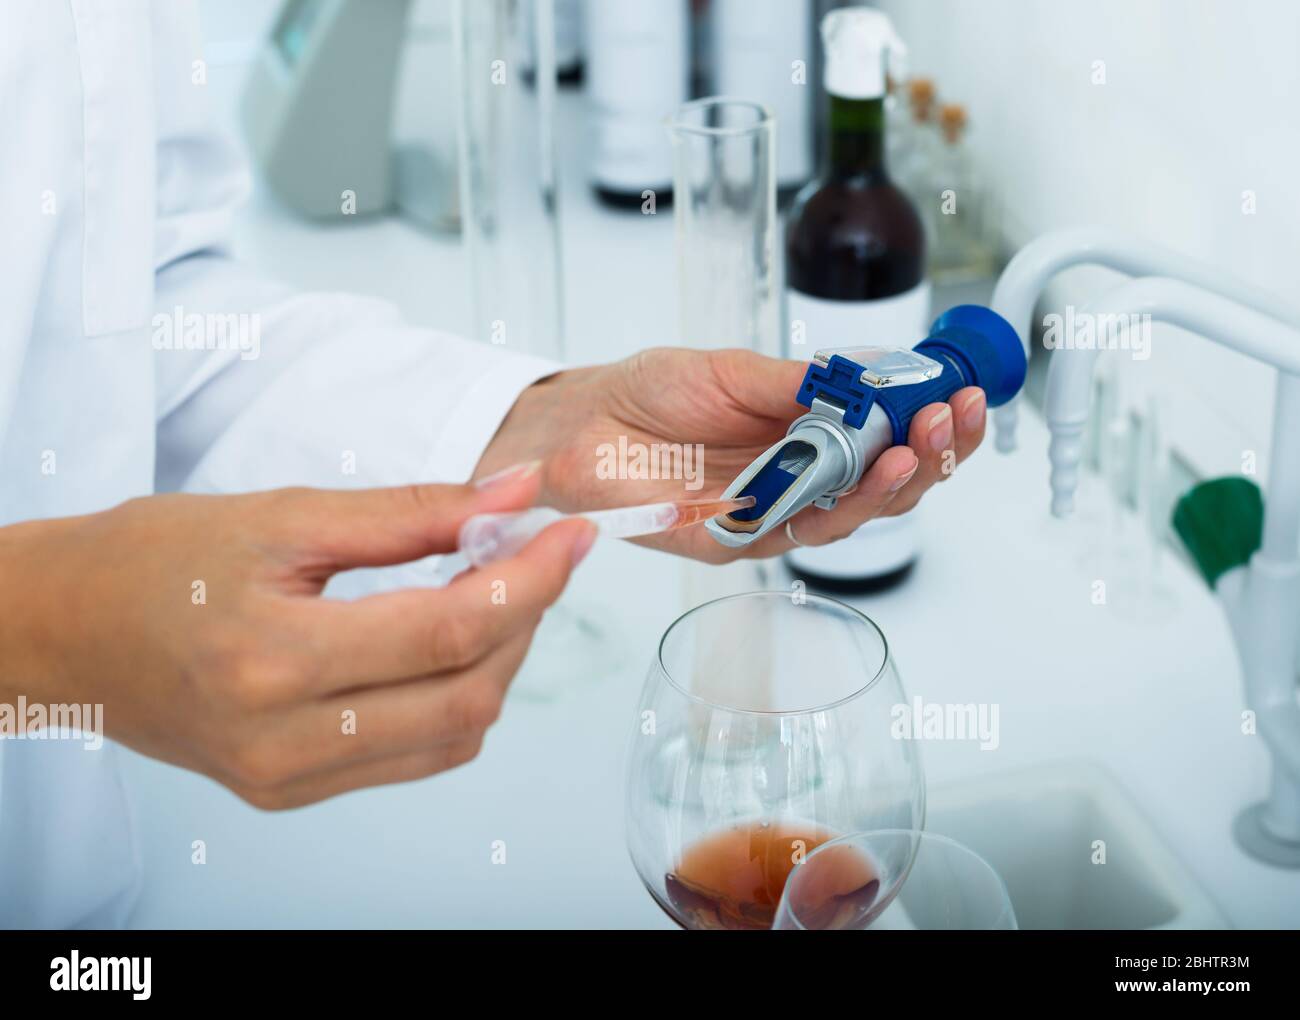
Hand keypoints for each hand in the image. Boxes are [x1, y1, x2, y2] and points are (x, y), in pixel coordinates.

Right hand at [0, 467, 592, 807]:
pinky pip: (414, 758)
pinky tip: (448, 645)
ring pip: (452, 737)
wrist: (65, 631)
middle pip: (466, 695)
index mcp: (274, 659)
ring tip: (493, 593)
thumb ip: (411, 511)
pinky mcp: (290, 793)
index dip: (529, 579)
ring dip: (497, 662)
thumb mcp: (283, 515)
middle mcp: (285, 741)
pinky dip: (454, 700)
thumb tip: (513, 493)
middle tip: (535, 556)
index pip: (449, 631)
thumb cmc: (153, 561)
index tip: (569, 533)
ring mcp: (288, 780)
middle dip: (524, 620)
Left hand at [476, 348, 986, 561]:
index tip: (959, 393)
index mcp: (804, 438)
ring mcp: (767, 516)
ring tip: (921, 446)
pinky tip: (861, 475)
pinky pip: (791, 533)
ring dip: (893, 484)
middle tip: (952, 419)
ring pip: (848, 517)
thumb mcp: (732, 371)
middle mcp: (795, 482)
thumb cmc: (649, 394)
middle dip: (929, 454)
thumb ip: (797, 382)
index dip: (927, 425)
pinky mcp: (731, 542)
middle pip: (881, 487)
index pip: (884, 442)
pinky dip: (829, 506)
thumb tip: (869, 375)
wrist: (580, 423)